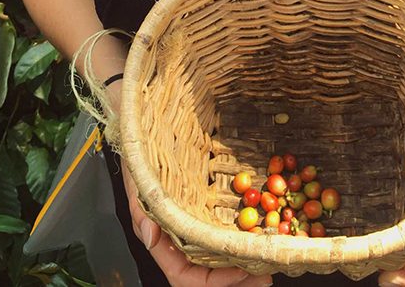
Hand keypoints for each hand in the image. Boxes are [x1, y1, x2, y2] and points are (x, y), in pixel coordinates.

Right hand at [121, 158, 272, 286]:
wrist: (152, 132)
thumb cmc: (144, 156)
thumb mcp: (137, 180)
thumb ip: (141, 209)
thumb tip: (150, 235)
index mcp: (164, 241)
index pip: (185, 277)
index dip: (214, 280)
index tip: (241, 270)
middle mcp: (183, 240)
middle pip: (208, 276)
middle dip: (236, 280)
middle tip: (264, 278)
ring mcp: (198, 226)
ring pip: (220, 260)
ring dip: (243, 266)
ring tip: (267, 264)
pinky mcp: (211, 210)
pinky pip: (227, 234)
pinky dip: (243, 242)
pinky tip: (261, 239)